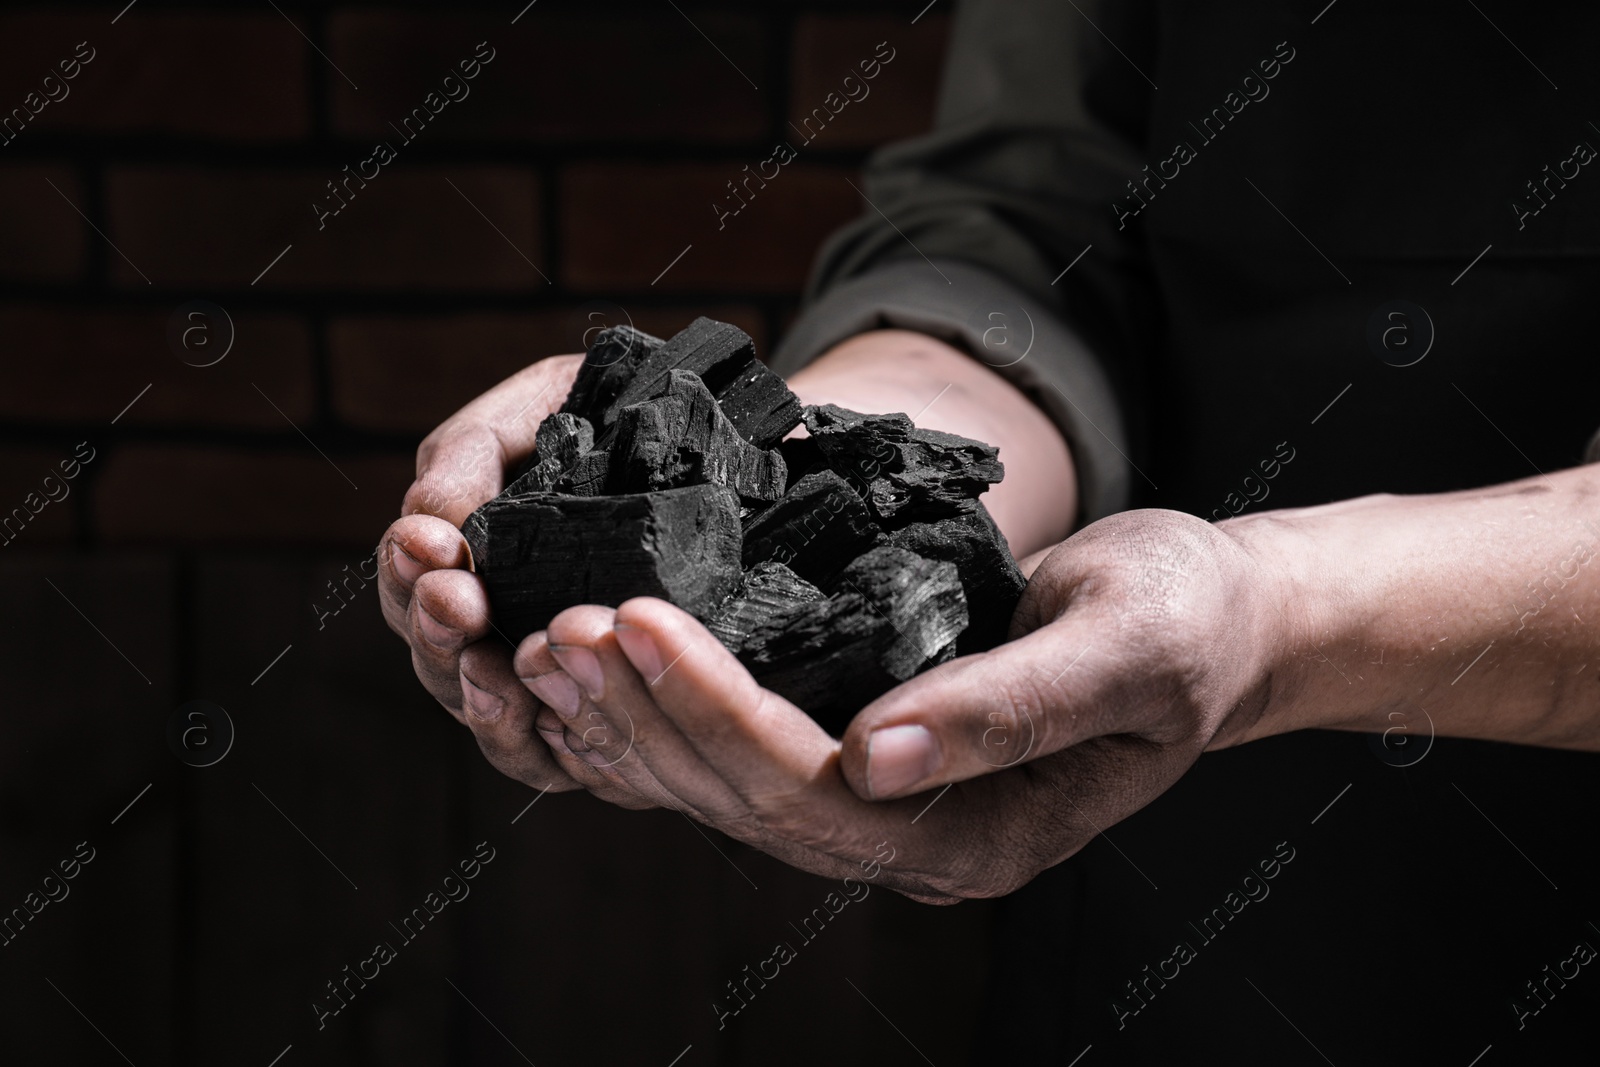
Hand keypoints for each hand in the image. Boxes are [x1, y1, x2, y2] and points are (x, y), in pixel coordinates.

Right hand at [378, 354, 652, 805]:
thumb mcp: (546, 405)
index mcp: (481, 555)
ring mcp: (557, 674)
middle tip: (455, 598)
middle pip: (436, 653)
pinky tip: (534, 708)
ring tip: (485, 657)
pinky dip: (529, 736)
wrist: (743, 439)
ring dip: (469, 684)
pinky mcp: (614, 714)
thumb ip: (474, 448)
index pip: (413, 581)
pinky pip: (552, 755)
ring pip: (482, 708)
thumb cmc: (633, 418)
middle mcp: (505, 624)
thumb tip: (427, 515)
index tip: (430, 543)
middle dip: (433, 624)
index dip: (408, 567)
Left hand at [500, 509, 1291, 899]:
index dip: (716, 710)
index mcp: (978, 837)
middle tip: (555, 631)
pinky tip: (603, 661)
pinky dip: (666, 707)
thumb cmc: (1185, 622)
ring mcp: (884, 805)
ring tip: (546, 642)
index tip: (636, 622)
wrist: (1208, 618)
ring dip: (633, 714)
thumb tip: (875, 758)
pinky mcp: (862, 755)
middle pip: (746, 796)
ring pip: (726, 782)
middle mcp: (914, 838)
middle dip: (647, 712)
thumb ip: (1010, 710)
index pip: (815, 792)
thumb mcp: (1126, 648)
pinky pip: (742, 749)